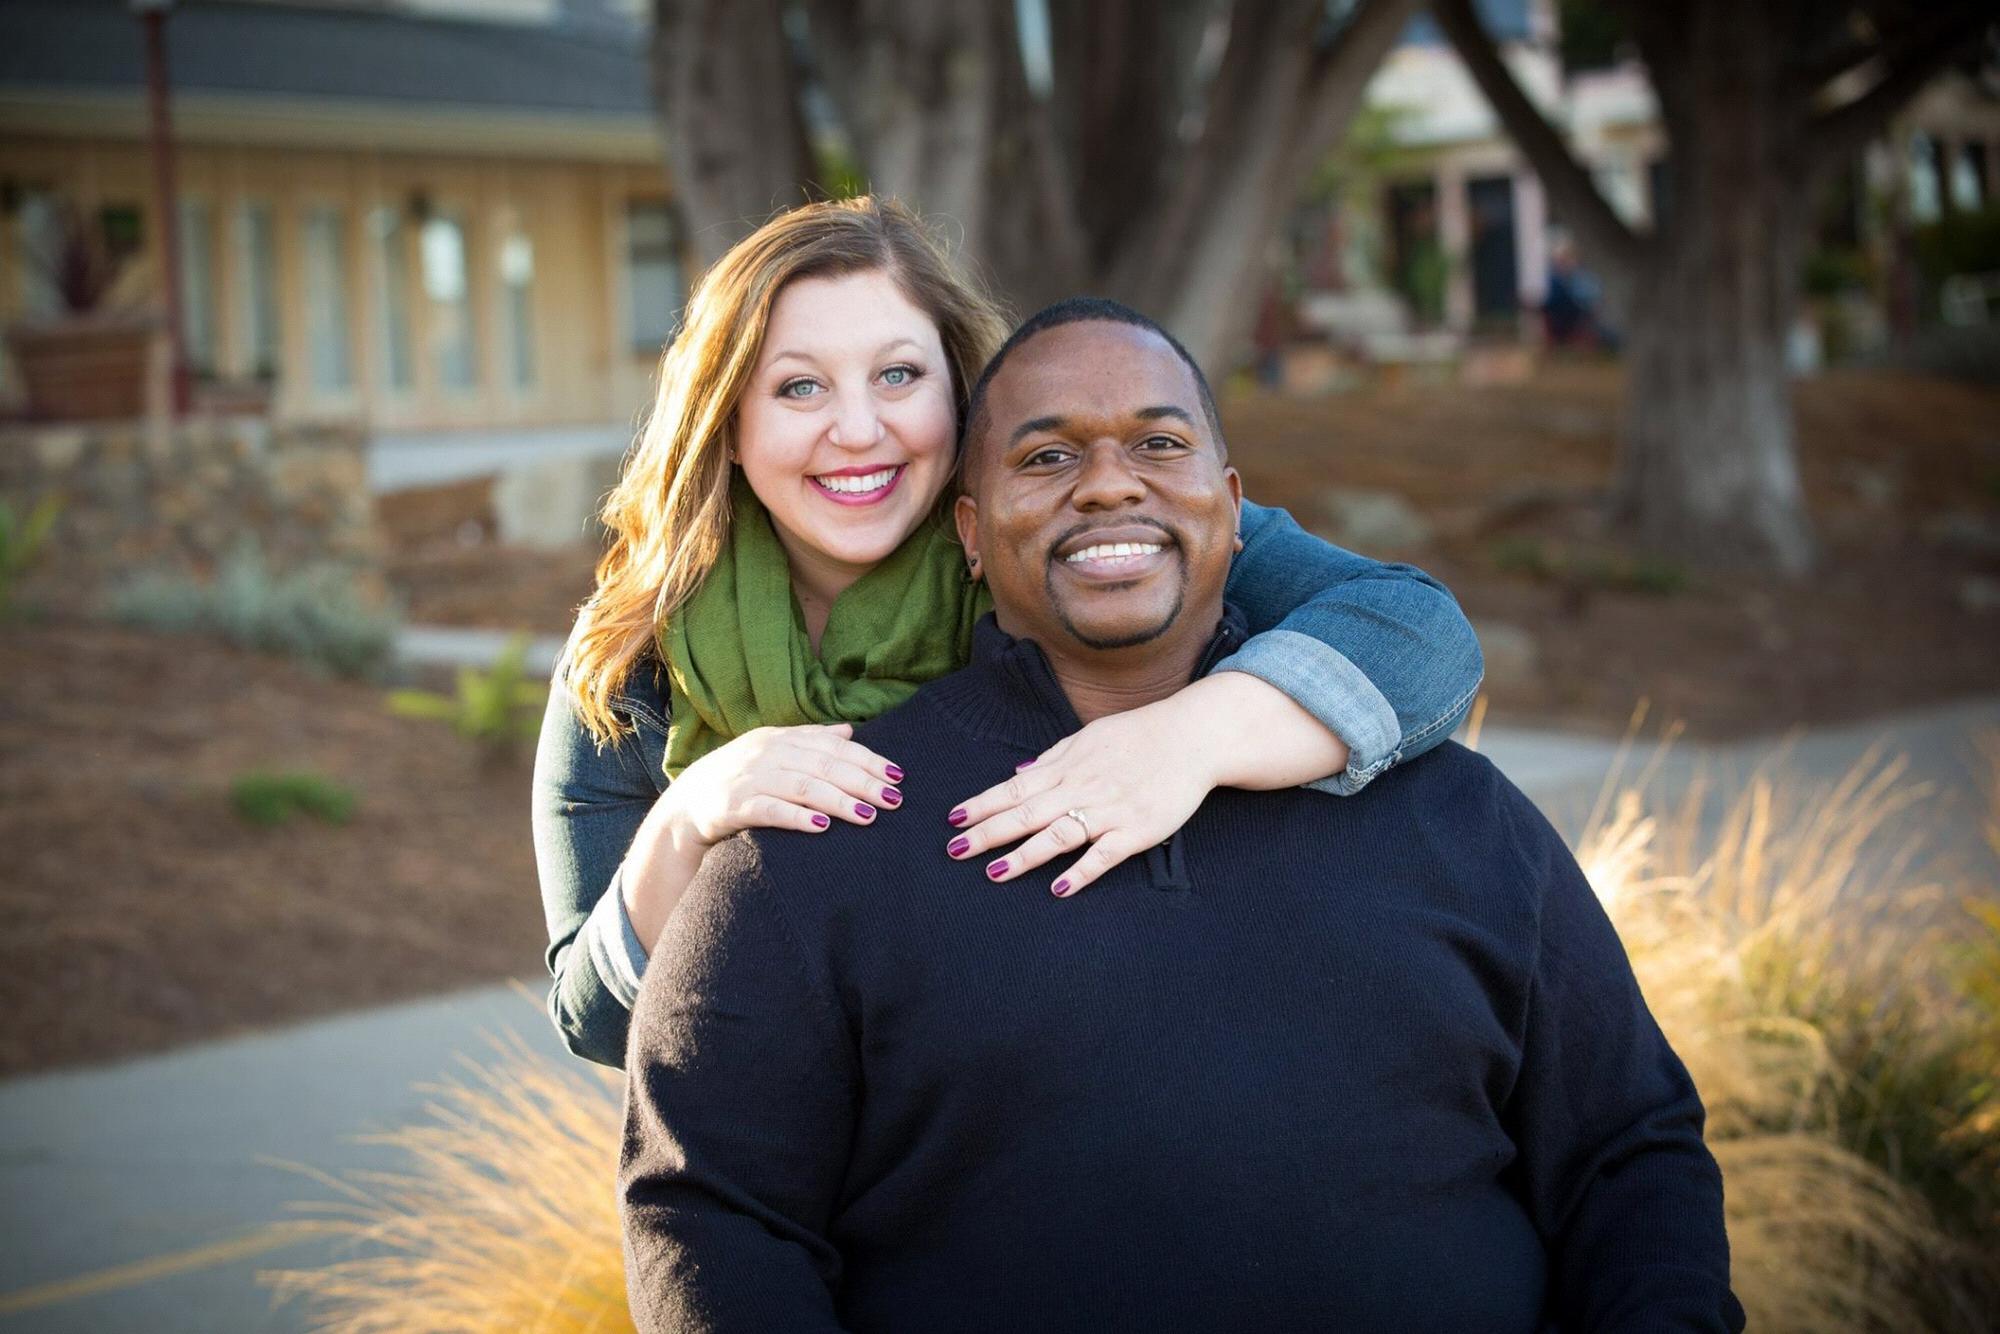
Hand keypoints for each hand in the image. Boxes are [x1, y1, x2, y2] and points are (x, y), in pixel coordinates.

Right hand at [665, 723, 904, 847]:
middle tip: (893, 799)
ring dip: (838, 800)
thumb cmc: (737, 781)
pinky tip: (823, 827)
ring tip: (868, 815)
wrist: (683, 809)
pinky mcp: (732, 807)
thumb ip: (810, 741)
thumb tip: (849, 730)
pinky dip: (798, 817)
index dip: (867, 759)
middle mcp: (765, 753)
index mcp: (779, 738)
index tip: (897, 776)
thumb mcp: (772, 754)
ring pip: (802, 786)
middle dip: (862, 781)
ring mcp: (748, 779)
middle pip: (823, 765)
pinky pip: (770, 811)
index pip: (832, 745)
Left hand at [943, 698, 1222, 896]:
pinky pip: (1104, 854)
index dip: (982, 804)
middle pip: (1027, 814)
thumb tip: (1017, 774)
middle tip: (954, 850)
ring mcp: (1109, 811)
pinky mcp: (1137, 830)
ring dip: (1024, 855)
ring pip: (1058, 835)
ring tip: (994, 873)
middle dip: (988, 832)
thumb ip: (1053, 758)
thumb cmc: (1139, 736)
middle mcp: (1082, 788)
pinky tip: (1059, 888)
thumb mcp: (1089, 737)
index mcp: (1068, 767)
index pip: (1015, 789)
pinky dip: (1081, 871)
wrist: (1193, 737)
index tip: (953, 819)